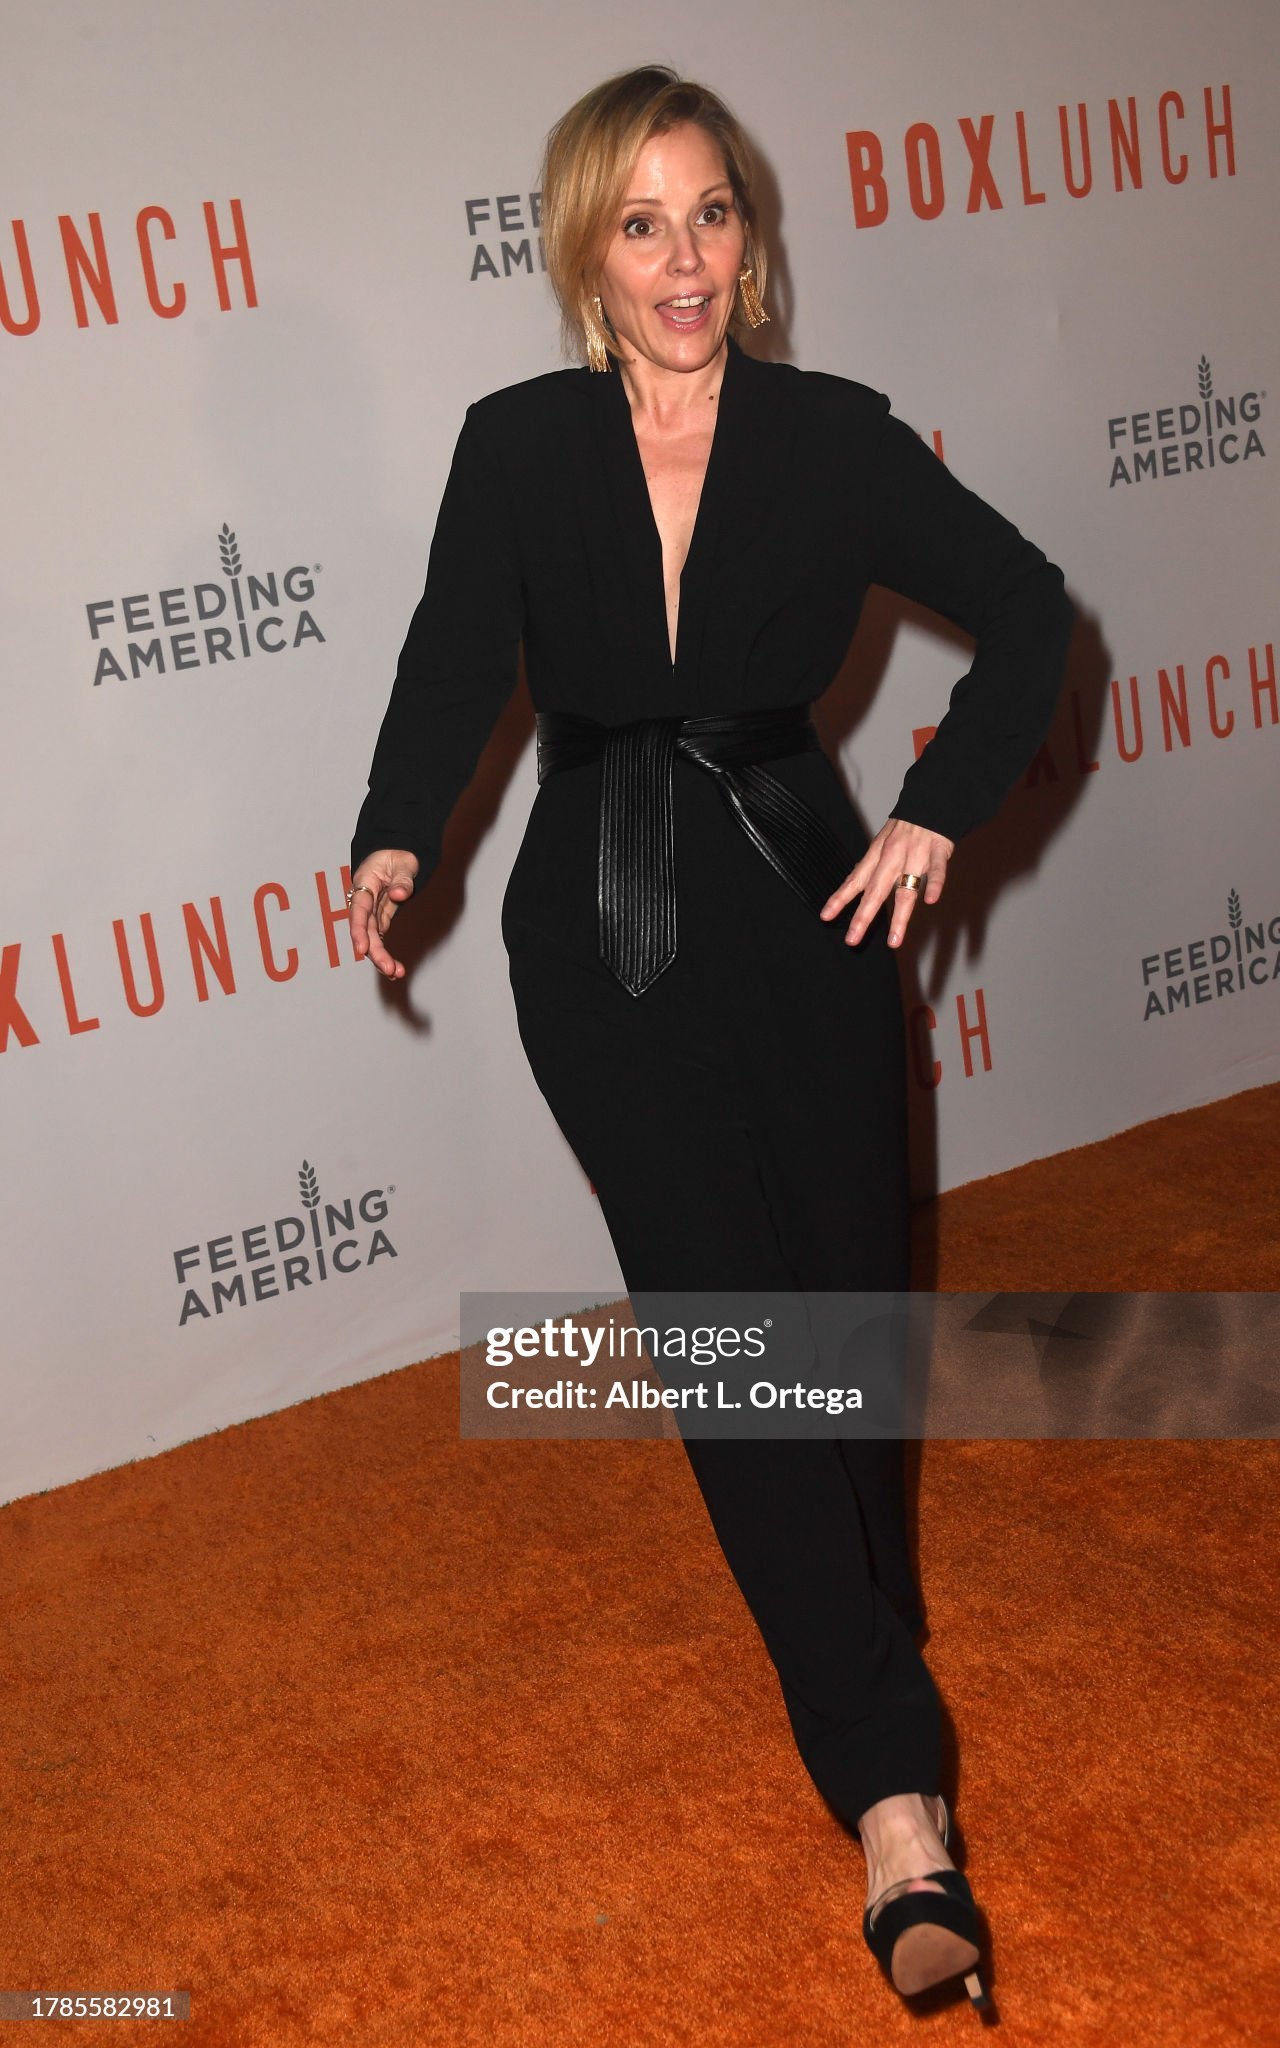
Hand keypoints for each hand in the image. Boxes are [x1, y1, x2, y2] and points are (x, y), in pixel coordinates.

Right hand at [348, 851, 419, 979]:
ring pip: (372, 938)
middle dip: (375, 952)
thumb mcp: (403, 862)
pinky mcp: (379, 919)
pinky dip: (386, 953)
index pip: (359, 910)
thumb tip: (399, 895)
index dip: (359, 931)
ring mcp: (370, 912)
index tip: (362, 949)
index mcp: (364, 884)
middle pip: (365, 930)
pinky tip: (394, 969)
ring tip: (396, 974)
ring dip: (381, 957)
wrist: (395, 854)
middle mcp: (363, 902)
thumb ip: (402, 879)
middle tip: (389, 969)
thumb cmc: (396, 856)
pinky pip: (379, 939)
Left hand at [819, 817, 953, 948]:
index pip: (855, 880)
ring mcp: (915, 855)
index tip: (826, 916)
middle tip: (852, 940)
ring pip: (906, 889)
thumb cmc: (905, 828)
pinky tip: (931, 900)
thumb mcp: (881, 844)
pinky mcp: (938, 852)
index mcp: (877, 855)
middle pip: (876, 891)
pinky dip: (935, 884)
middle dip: (863, 916)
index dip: (840, 898)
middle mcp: (892, 857)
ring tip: (894, 941)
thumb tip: (852, 890)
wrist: (930, 801)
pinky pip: (937, 871)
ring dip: (900, 916)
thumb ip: (871, 868)